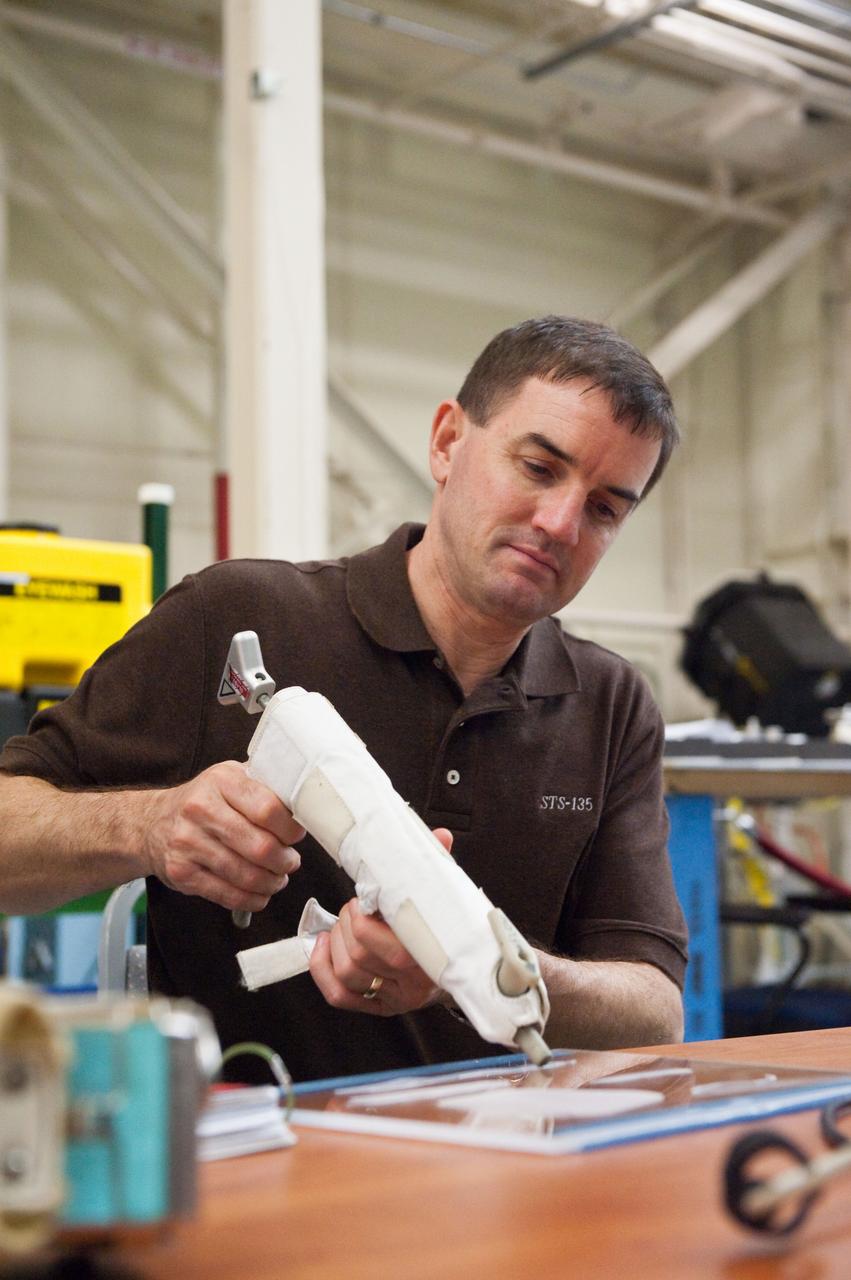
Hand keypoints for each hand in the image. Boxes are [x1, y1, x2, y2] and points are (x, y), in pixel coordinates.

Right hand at [142, 761, 303, 912]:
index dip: (291, 828)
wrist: (153, 823)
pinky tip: (260, 894)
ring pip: (246, 874)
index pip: (268, 808)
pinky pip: (227, 894)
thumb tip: (308, 808)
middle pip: (260, 846)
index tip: (296, 835)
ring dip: (272, 882)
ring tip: (278, 879)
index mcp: (222, 780)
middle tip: (291, 862)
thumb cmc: (206, 801)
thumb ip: (266, 788)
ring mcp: (188, 842)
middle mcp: (200, 809)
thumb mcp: (232, 780)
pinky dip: (252, 899)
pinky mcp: (181, 873)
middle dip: (285, 861)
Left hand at [308, 827, 453, 1016]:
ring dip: (334, 943)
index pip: (385, 946)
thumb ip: (438, 869)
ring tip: (342, 925)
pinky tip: (323, 947)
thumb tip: (440, 836)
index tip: (364, 899)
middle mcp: (411, 984)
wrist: (465, 973)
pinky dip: (322, 969)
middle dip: (346, 925)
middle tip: (353, 908)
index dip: (362, 919)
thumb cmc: (448, 933)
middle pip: (359, 957)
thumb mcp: (446, 901)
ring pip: (347, 974)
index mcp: (429, 959)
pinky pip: (339, 996)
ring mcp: (393, 998)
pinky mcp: (378, 1007)